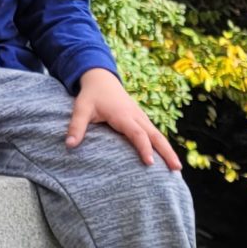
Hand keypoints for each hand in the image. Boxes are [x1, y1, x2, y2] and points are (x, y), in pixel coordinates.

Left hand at [65, 67, 180, 168]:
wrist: (101, 79)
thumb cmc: (91, 95)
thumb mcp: (81, 109)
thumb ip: (76, 126)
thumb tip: (69, 145)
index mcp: (123, 115)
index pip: (137, 133)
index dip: (144, 148)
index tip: (149, 162)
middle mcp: (136, 116)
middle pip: (155, 135)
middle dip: (166, 152)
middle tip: (176, 169)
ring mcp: (141, 117)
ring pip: (157, 135)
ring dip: (168, 150)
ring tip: (177, 168)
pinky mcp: (141, 119)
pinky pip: (154, 133)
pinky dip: (162, 145)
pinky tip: (167, 157)